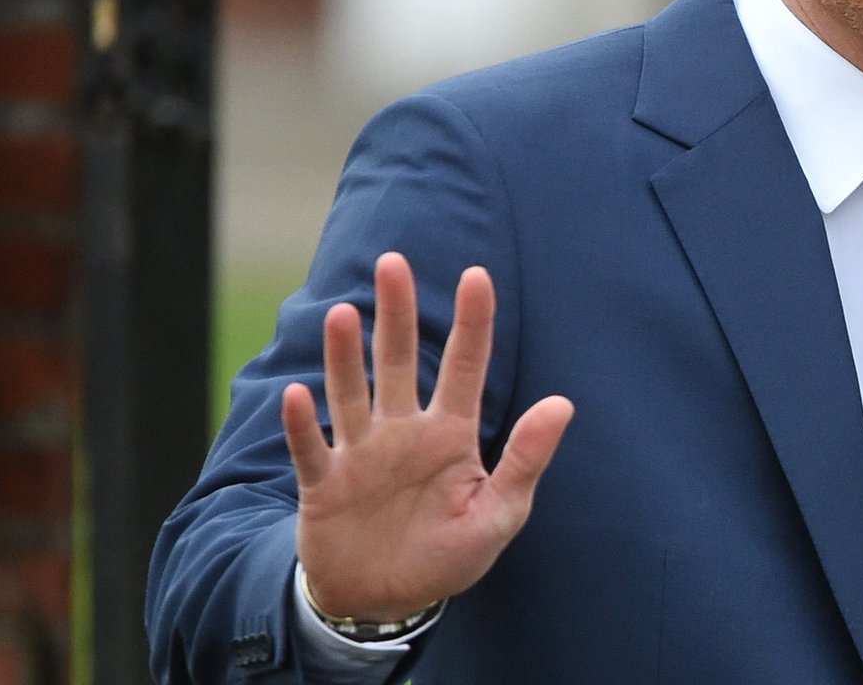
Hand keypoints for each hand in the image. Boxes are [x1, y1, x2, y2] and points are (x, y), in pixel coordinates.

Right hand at [281, 252, 574, 620]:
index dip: (472, 323)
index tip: (477, 275)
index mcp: (451, 435)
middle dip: (397, 313)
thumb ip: (527, 459)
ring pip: (352, 393)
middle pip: (398, 361)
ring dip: (345, 357)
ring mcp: (361, 454)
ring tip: (343, 315)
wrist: (387, 600)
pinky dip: (304, 424)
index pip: (465, 367)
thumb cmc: (448, 554)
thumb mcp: (499, 514)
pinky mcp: (325, 484)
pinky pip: (312, 448)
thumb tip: (563, 403)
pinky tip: (299, 393)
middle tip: (394, 262)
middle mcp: (403, 432)